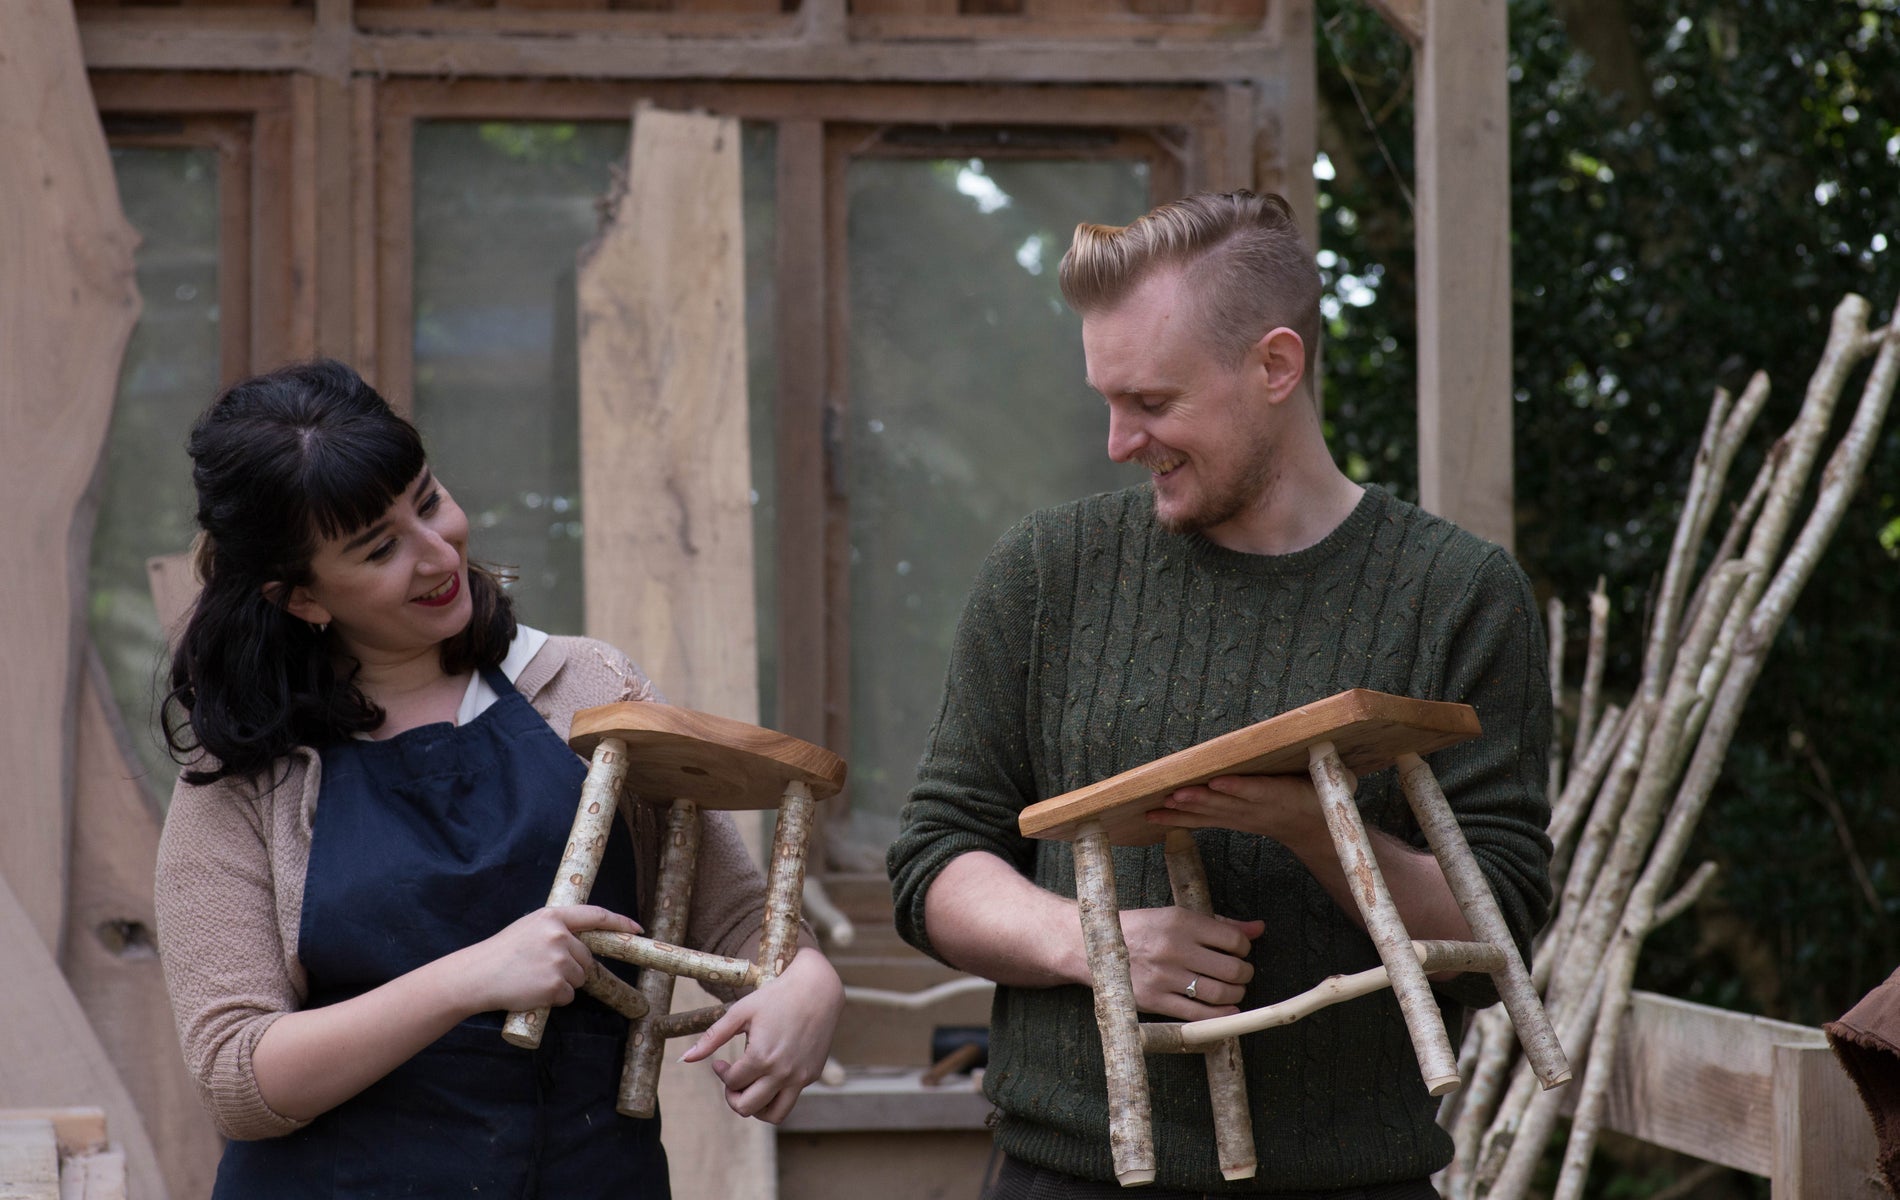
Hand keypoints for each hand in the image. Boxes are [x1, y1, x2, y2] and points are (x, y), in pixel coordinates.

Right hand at [452, 905, 641, 1014]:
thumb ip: (558, 929)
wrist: (478, 975)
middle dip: (572, 967)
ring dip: (562, 984)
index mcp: (553, 917)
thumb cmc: (503, 952)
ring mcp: (559, 961)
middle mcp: (560, 936)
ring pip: (579, 979)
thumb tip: (585, 943)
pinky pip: (568, 996)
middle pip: (586, 958)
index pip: (596, 916)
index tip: (637, 928)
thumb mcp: (531, 928)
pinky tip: (533, 991)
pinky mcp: (555, 985)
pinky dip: (555, 999)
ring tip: (534, 978)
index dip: (620, 922)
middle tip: (541, 969)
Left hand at [679, 946, 843, 1123]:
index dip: (721, 1073)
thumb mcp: (740, 1012)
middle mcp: (782, 1072)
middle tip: (732, 1080)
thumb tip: (684, 1059)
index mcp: (761, 1056)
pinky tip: (769, 1074)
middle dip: (732, 1097)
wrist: (817, 989)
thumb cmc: (775, 996)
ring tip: (749, 1088)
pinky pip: (790, 1099)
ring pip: (773, 1115)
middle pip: (747, 1107)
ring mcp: (800, 1077)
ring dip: (756, 1107)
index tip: (720, 1061)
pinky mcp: (812, 1075)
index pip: (732, 1083)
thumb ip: (712, 1037)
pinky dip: (775, 1096)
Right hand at [1117, 906, 1263, 1020]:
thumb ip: (1220, 924)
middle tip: (1241, 974)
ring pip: (1219, 993)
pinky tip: (1225, 1010)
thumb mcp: (1176, 917)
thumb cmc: (1140, 930)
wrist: (1092, 946)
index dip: (1244, 949)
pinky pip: (1198, 1015)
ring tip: (1232, 990)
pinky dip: (1220, 1016)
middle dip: (1244, 974)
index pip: (1233, 939)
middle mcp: (1173, 948)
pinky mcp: (1154, 1000)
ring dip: (1235, 994)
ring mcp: (1163, 976)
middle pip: (1231, 969)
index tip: (1240, 952)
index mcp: (1180, 921)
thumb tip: (1259, 928)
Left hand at [1145, 770, 1352, 850]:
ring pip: (1210, 813)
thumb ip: (1331, 770)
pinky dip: (1183, 817)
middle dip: (1199, 799)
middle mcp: (1257, 809)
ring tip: (1161, 804)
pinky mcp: (1233, 820)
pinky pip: (1204, 820)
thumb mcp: (1334, 783)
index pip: (1258, 791)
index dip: (1239, 788)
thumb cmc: (1320, 798)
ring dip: (1184, 810)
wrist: (1313, 830)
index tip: (1218, 782)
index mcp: (1281, 796)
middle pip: (1225, 804)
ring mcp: (1243, 817)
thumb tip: (1334, 754)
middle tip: (1175, 794)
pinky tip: (1163, 812)